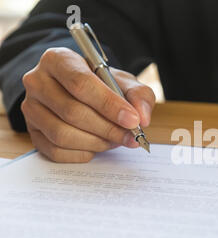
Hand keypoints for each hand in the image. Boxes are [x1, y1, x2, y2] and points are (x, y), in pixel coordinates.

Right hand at [21, 47, 154, 162]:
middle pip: (72, 112)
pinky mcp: (32, 132)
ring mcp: (31, 108)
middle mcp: (37, 81)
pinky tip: (97, 146)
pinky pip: (56, 151)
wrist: (82, 93)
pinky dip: (82, 153)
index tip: (132, 120)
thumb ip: (139, 95)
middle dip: (108, 129)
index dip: (109, 105)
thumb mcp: (125, 83)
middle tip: (130, 137)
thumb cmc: (103, 85)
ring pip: (62, 134)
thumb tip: (142, 118)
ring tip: (115, 140)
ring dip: (96, 142)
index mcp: (59, 59)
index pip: (81, 84)